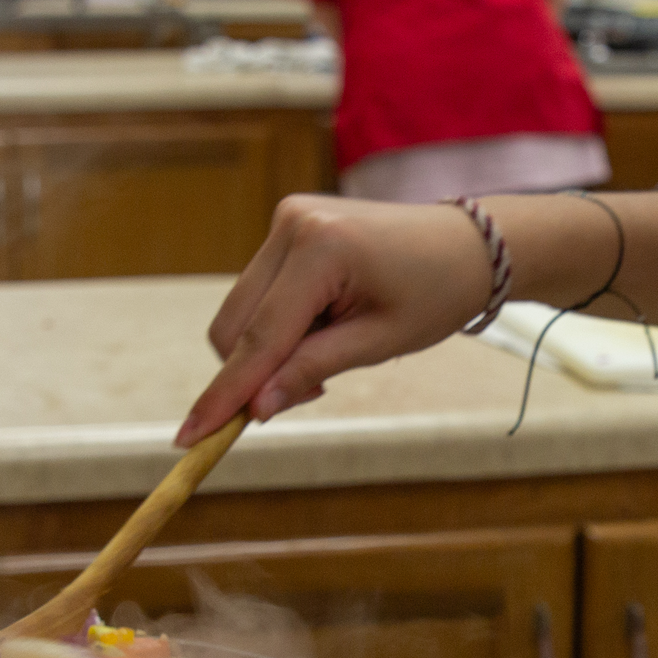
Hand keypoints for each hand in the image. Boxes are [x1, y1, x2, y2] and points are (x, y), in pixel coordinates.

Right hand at [177, 194, 492, 445]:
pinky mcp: (288, 226)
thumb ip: (312, 371)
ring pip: (242, 311)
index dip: (225, 393)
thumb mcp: (380, 342)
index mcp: (322, 248)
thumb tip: (255, 408)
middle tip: (315, 390)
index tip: (190, 437)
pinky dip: (279, 324)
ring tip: (333, 346)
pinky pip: (260, 293)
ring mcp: (287, 220)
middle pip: (235, 325)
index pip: (260, 337)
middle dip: (255, 372)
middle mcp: (293, 224)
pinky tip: (325, 324)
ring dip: (271, 348)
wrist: (467, 244)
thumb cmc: (435, 293)